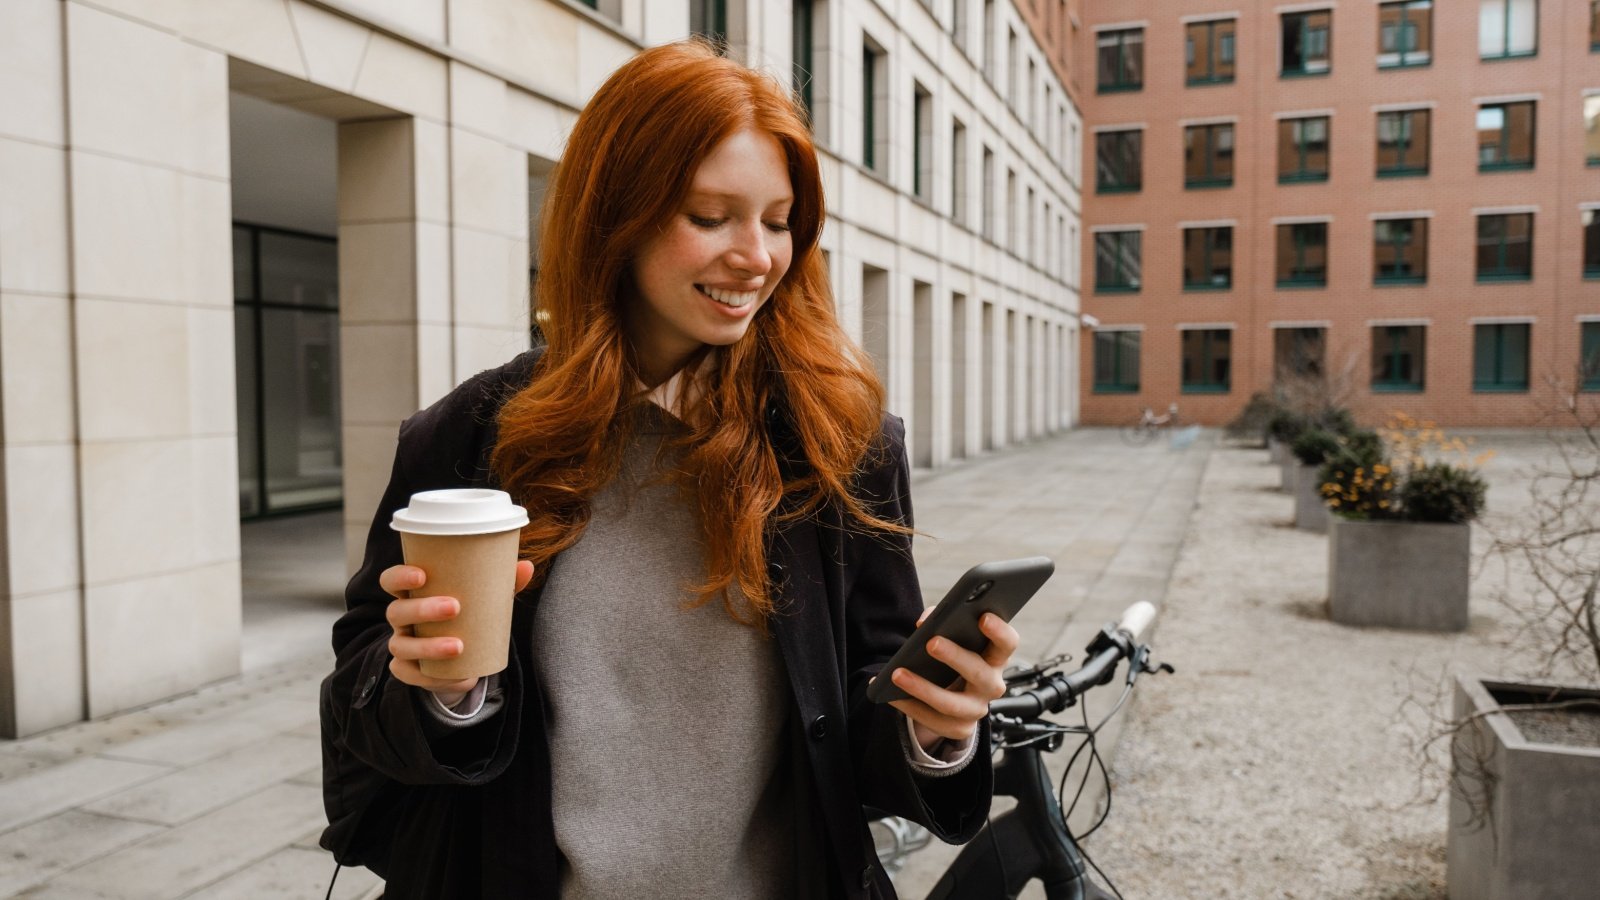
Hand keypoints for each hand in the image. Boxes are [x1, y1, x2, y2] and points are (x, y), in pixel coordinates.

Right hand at [380, 560, 534, 702]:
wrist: (461, 657)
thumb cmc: (469, 616)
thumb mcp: (484, 599)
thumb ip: (503, 583)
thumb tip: (527, 566)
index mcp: (414, 594)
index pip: (392, 580)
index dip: (400, 576)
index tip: (422, 575)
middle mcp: (401, 618)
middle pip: (397, 611)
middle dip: (423, 609)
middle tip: (455, 607)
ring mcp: (401, 644)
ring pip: (401, 645)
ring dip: (428, 646)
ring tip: (459, 646)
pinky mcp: (406, 670)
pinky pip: (410, 674)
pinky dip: (432, 677)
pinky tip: (457, 676)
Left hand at [888, 611, 1019, 746]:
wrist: (954, 694)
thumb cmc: (954, 657)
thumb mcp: (953, 640)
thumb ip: (940, 622)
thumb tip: (924, 622)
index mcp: (995, 658)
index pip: (1007, 644)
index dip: (999, 631)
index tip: (983, 617)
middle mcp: (992, 685)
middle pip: (980, 673)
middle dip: (955, 657)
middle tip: (931, 642)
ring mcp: (977, 709)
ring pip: (952, 704)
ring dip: (924, 689)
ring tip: (898, 674)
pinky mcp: (959, 728)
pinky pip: (933, 720)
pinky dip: (911, 707)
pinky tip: (892, 696)